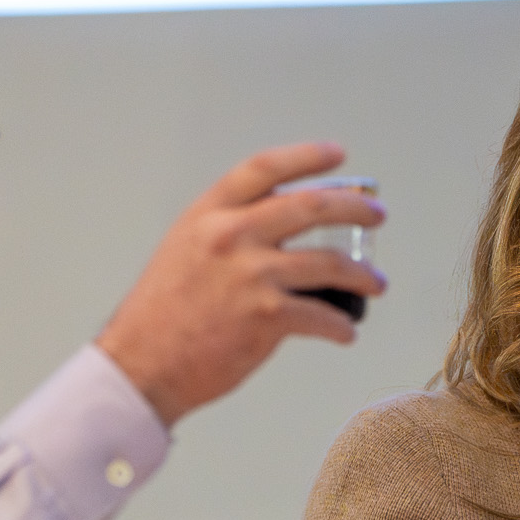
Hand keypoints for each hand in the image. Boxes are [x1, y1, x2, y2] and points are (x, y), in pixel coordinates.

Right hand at [95, 142, 385, 425]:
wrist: (143, 365)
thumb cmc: (161, 315)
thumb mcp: (185, 250)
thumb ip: (227, 232)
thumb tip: (280, 231)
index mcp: (209, 214)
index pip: (265, 168)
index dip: (307, 156)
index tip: (337, 154)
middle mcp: (231, 235)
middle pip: (311, 205)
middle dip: (356, 207)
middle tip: (377, 213)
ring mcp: (251, 274)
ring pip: (329, 261)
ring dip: (363, 274)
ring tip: (375, 282)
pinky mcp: (266, 316)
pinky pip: (322, 315)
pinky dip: (340, 326)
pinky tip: (345, 331)